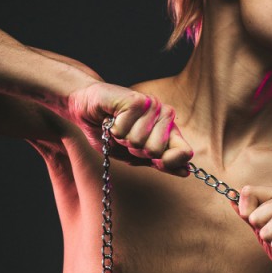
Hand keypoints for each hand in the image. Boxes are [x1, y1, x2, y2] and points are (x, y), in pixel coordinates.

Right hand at [68, 81, 192, 175]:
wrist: (85, 107)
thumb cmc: (110, 132)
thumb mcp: (135, 155)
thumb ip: (159, 162)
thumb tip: (186, 172)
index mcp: (169, 131)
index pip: (185, 152)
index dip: (169, 163)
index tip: (154, 161)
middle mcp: (165, 116)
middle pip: (156, 152)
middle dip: (135, 151)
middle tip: (126, 136)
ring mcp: (153, 106)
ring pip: (139, 142)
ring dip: (122, 139)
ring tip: (118, 127)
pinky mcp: (137, 100)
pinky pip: (125, 131)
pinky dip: (113, 130)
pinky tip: (111, 118)